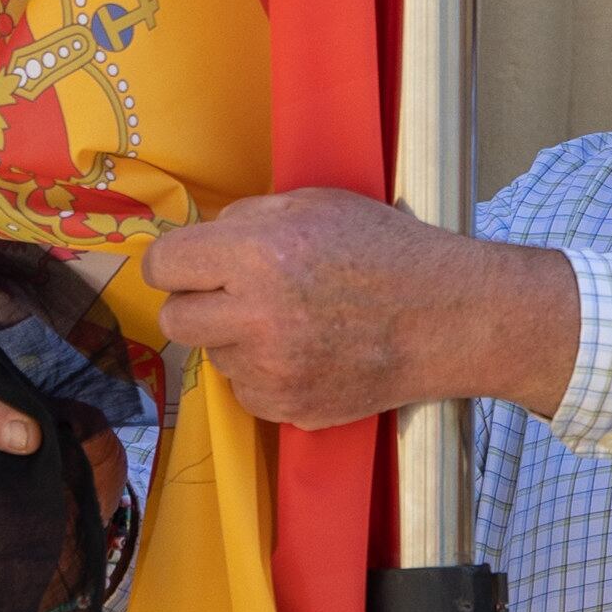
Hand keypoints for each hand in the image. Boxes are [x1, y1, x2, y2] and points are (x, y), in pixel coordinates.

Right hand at [0, 383, 127, 610]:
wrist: (75, 522)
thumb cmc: (66, 464)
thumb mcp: (83, 436)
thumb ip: (80, 425)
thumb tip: (74, 432)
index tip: (32, 435)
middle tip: (36, 485)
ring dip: (7, 528)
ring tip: (47, 524)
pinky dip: (11, 566)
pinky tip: (39, 557)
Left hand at [144, 188, 577, 429]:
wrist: (449, 317)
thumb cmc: (387, 249)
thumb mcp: (314, 204)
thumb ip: (247, 218)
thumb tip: (200, 239)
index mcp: (255, 254)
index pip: (163, 267)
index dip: (177, 263)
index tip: (194, 265)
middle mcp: (255, 317)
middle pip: (174, 320)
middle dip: (198, 304)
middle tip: (236, 294)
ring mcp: (272, 371)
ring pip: (213, 357)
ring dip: (236, 340)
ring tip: (291, 321)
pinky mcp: (290, 408)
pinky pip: (246, 392)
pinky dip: (265, 375)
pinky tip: (306, 352)